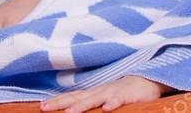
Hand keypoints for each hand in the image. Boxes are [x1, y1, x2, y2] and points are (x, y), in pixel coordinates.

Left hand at [40, 76, 168, 111]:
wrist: (149, 80)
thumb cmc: (125, 92)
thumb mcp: (106, 98)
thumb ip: (91, 103)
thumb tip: (74, 109)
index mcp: (94, 92)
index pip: (72, 96)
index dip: (57, 101)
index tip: (41, 106)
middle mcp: (100, 91)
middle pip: (77, 98)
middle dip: (61, 103)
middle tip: (44, 108)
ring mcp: (113, 91)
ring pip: (95, 99)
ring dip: (82, 106)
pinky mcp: (128, 95)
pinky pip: (119, 99)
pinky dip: (112, 103)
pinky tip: (106, 109)